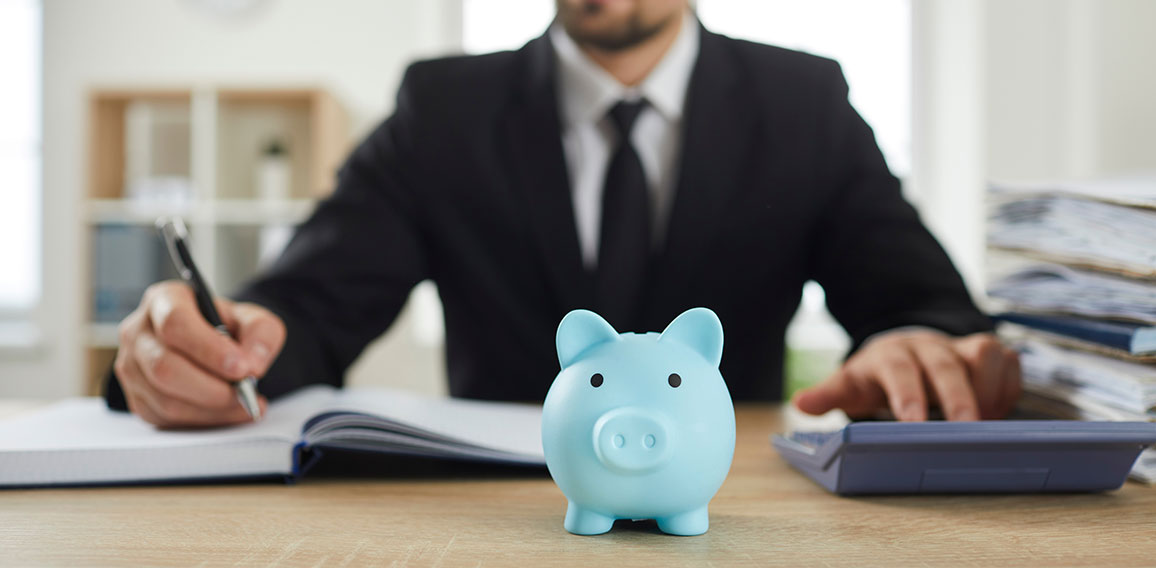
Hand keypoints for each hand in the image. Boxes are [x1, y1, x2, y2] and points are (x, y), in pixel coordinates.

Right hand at [113, 281, 285, 427]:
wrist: (211, 345)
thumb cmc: (226, 328)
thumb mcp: (252, 319)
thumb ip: (261, 333)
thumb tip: (253, 364)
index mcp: (164, 300)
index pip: (176, 324)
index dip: (209, 350)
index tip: (242, 367)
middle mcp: (138, 332)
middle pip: (165, 367)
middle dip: (212, 387)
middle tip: (246, 392)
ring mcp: (131, 367)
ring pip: (165, 399)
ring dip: (212, 408)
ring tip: (244, 402)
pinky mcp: (137, 398)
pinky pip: (167, 418)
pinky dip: (204, 420)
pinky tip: (228, 411)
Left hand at [792, 330, 1021, 420]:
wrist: (904, 350)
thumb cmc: (877, 376)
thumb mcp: (850, 384)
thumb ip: (828, 393)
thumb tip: (801, 403)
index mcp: (890, 354)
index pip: (898, 369)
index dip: (906, 394)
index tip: (911, 423)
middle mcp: (927, 346)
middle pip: (945, 364)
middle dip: (958, 396)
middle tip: (966, 430)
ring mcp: (959, 346)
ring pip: (984, 353)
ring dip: (989, 389)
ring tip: (985, 423)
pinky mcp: (987, 353)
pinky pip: (1009, 361)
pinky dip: (1009, 387)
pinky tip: (998, 413)